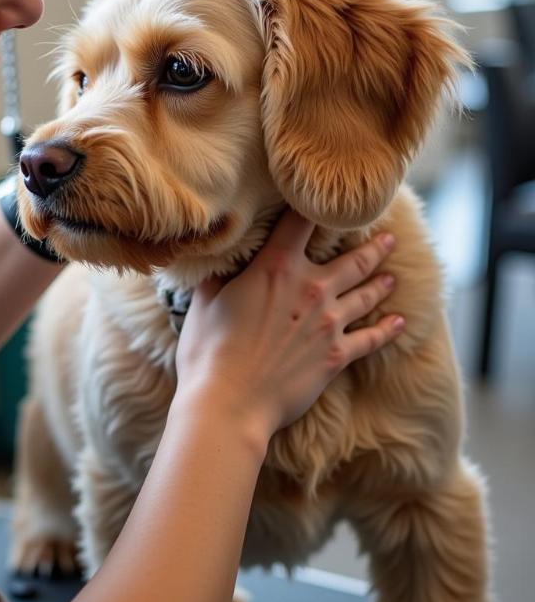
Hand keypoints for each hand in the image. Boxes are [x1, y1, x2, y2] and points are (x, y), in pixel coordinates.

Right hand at [175, 209, 402, 447]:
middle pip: (352, 260)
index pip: (300, 224)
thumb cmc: (208, 353)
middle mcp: (311, 288)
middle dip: (372, 246)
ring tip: (392, 275)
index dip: (313, 206)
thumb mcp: (204, 304)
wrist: (230, 404)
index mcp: (275, 269)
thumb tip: (215, 262)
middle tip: (387, 236)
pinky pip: (372, 339)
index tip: (326, 196)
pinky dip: (388, 330)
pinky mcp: (337, 356)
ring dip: (382, 283)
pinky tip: (398, 323)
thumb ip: (217, 278)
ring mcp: (329, 324)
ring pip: (366, 295)